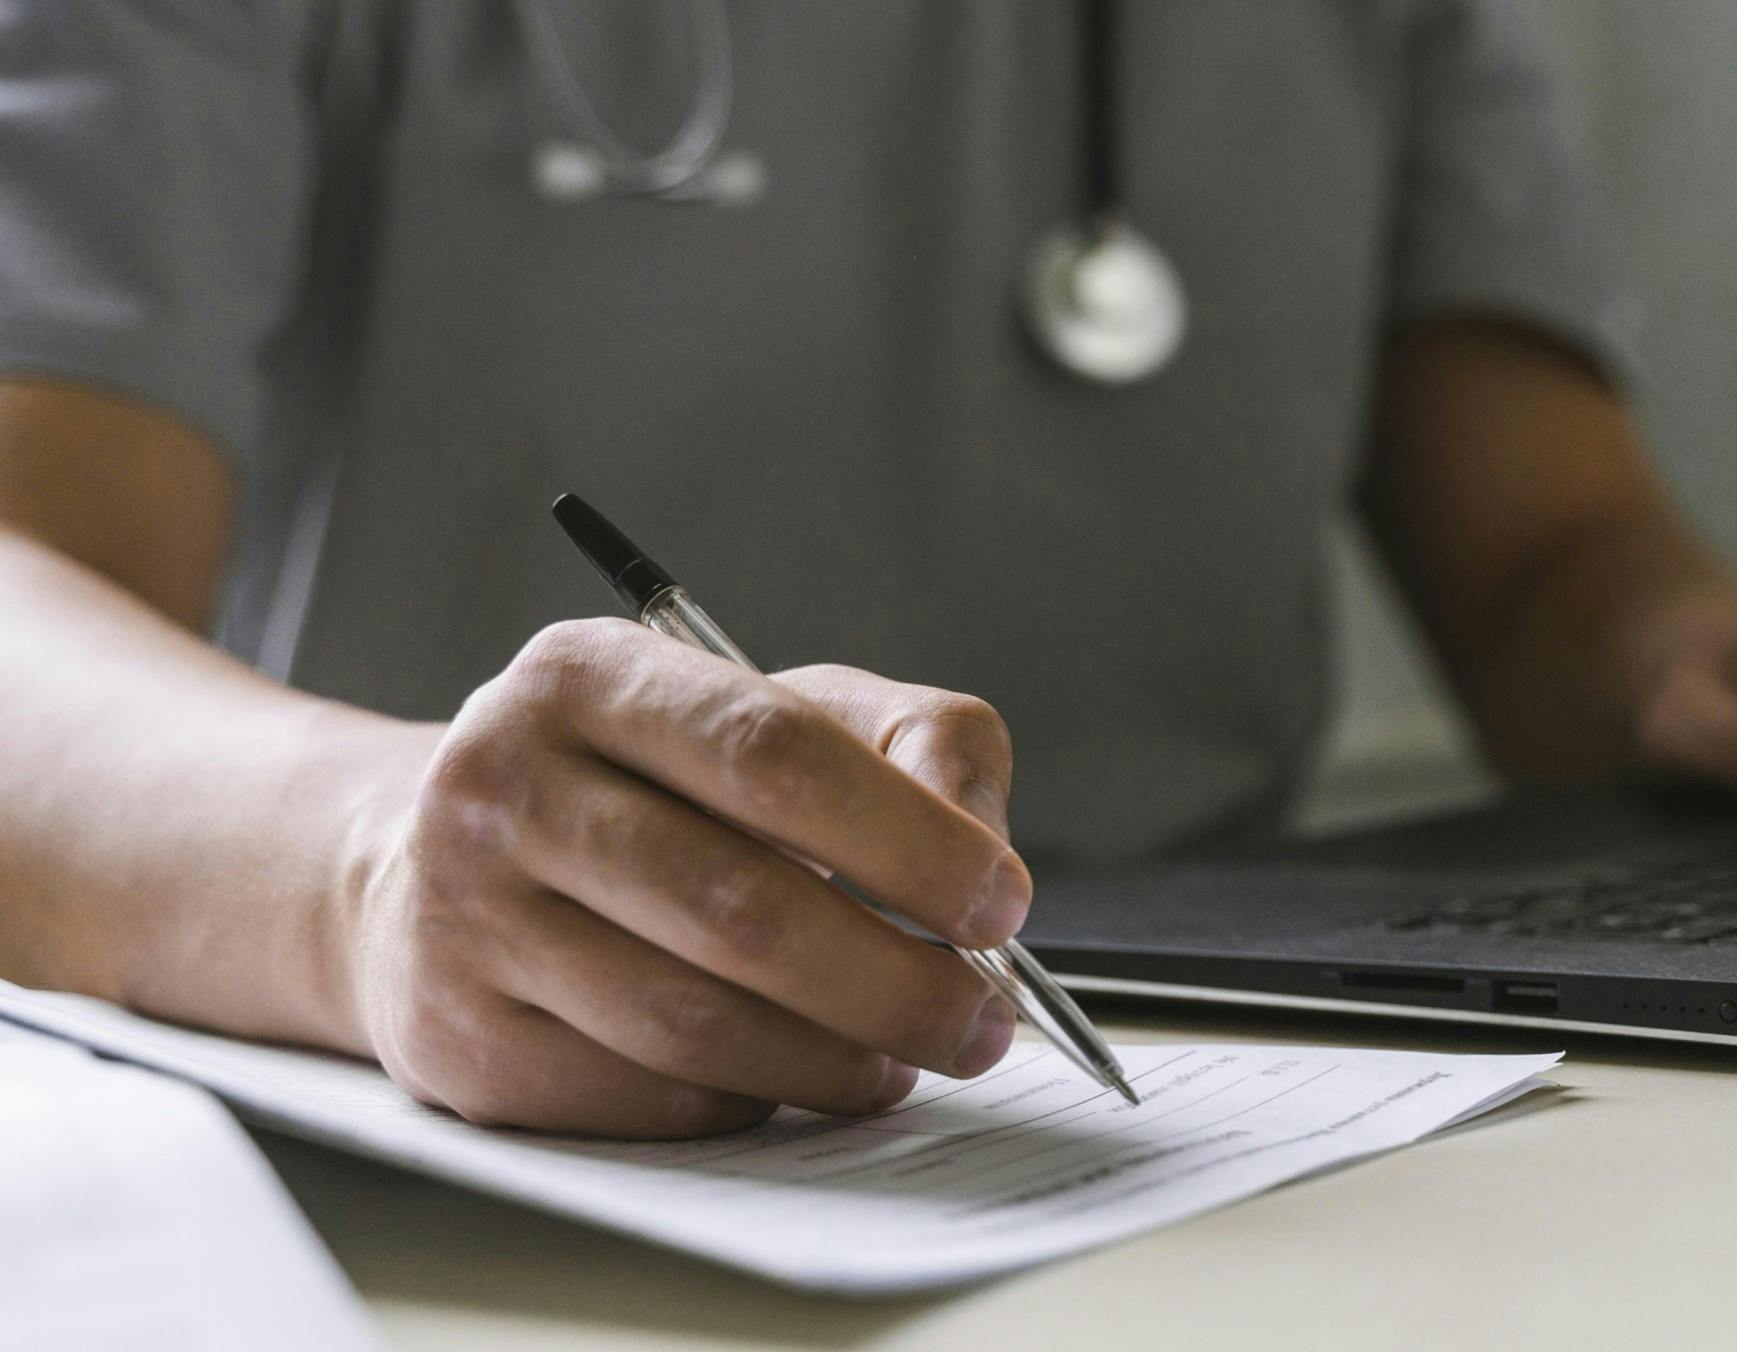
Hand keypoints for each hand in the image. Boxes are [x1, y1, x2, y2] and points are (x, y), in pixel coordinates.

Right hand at [341, 619, 1027, 1138]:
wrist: (434, 871)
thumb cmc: (658, 788)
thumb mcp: (782, 712)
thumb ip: (915, 741)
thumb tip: (985, 846)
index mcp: (590, 677)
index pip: (772, 753)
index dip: (909, 839)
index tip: (1002, 904)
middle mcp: (503, 786)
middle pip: (740, 908)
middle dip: (896, 982)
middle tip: (984, 1022)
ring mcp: (467, 920)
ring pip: (696, 1023)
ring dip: (834, 1060)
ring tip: (902, 1060)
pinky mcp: (464, 1042)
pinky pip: (647, 1096)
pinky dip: (748, 1097)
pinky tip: (786, 1073)